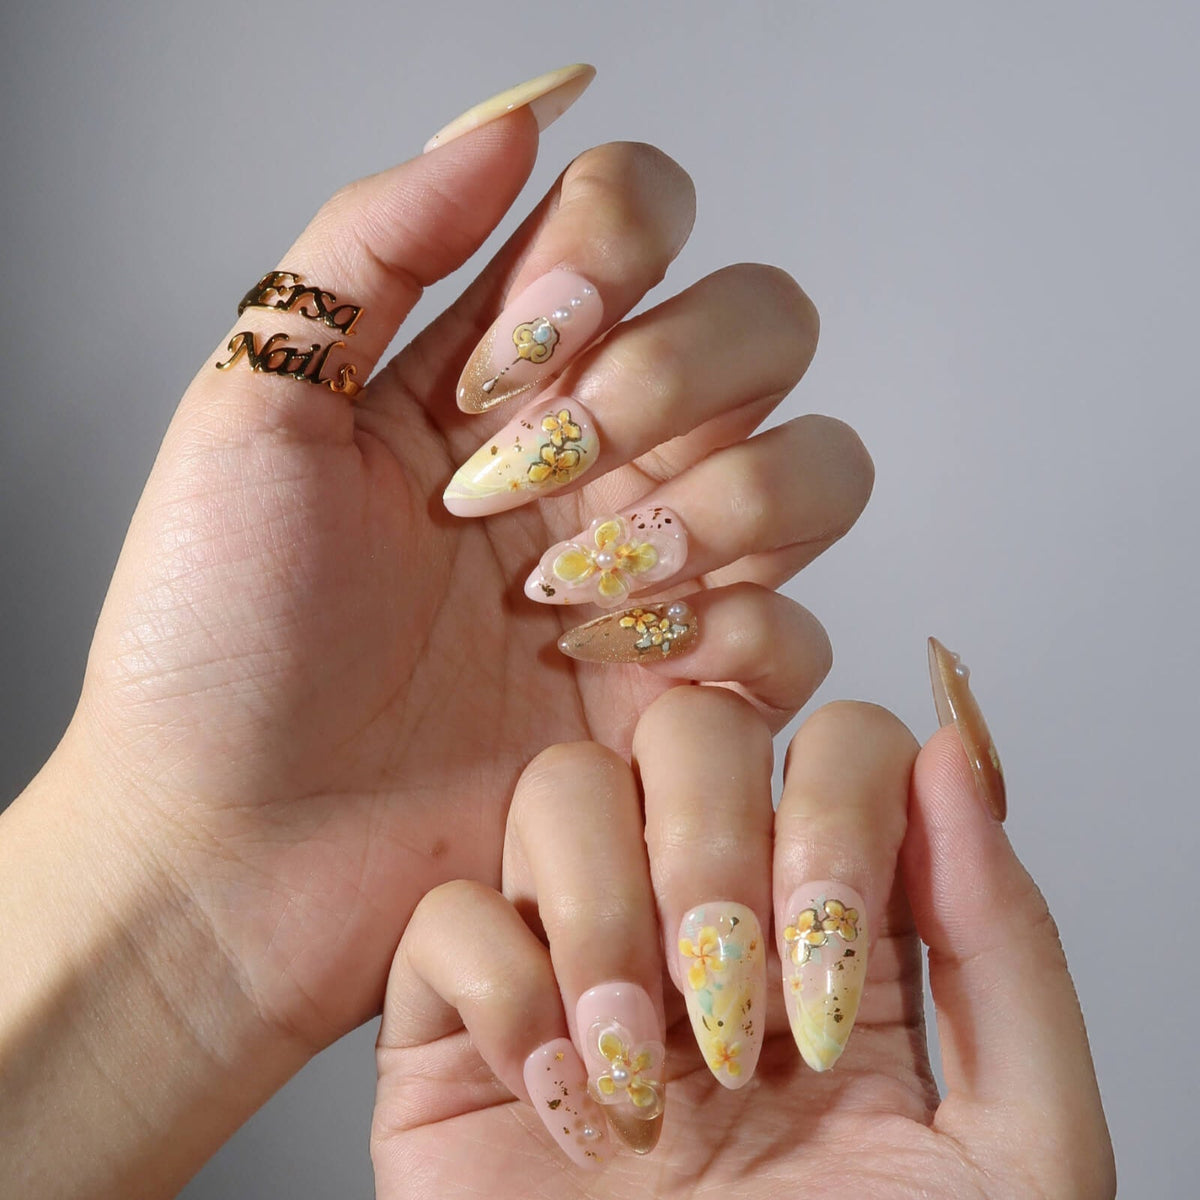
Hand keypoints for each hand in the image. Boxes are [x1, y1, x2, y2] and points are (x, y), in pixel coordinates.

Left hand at [16, 74, 868, 1047]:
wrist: (231, 847)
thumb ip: (378, 239)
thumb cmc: (214, 642)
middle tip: (528, 480)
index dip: (604, 260)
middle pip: (769, 322)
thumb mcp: (257, 407)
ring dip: (715, 509)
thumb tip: (520, 115)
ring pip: (822, 466)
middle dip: (669, 384)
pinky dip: (719, 638)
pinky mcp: (688, 699)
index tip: (498, 366)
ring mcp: (656, 577)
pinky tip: (596, 672)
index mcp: (501, 371)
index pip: (643, 218)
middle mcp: (601, 457)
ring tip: (563, 593)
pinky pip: (798, 633)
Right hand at [371, 669, 1113, 1196]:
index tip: (830, 947)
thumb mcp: (1008, 1151)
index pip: (834, 745)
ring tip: (638, 1063)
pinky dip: (500, 992)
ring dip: (600, 915)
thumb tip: (955, 756)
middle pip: (685, 731)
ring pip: (559, 789)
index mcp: (832, 932)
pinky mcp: (460, 1028)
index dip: (837, 806)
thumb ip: (1004, 950)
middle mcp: (702, 919)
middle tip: (729, 999)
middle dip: (708, 841)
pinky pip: (445, 915)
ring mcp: (577, 960)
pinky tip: (564, 1101)